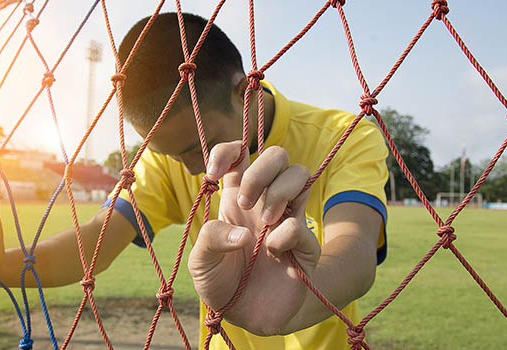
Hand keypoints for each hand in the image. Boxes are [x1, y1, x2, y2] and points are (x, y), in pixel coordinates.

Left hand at [188, 141, 320, 335]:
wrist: (246, 316)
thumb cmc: (222, 283)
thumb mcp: (202, 262)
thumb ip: (211, 239)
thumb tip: (243, 233)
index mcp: (236, 197)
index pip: (239, 154)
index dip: (227, 152)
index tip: (213, 174)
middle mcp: (264, 201)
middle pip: (277, 154)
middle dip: (260, 171)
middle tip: (244, 203)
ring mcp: (287, 218)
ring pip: (299, 173)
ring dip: (278, 193)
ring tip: (264, 223)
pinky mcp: (304, 243)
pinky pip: (301, 224)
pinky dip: (284, 235)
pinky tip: (273, 252)